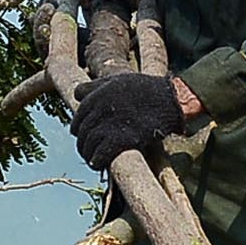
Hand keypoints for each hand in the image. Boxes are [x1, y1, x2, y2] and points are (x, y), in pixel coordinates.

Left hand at [71, 72, 187, 170]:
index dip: (77, 127)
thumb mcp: (116, 80)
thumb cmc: (144, 89)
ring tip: (90, 158)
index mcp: (97, 96)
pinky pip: (101, 154)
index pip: (78, 116)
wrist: (169, 100)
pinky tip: (97, 163)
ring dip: (87, 153)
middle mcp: (100, 110)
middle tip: (85, 149)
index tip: (80, 134)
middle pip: (82, 132)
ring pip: (89, 144)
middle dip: (82, 142)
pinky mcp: (122, 139)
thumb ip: (94, 86)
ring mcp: (110, 125)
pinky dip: (96, 160)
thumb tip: (76, 94)